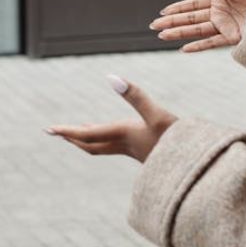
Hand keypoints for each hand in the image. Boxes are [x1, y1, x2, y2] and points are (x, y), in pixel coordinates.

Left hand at [47, 76, 176, 162]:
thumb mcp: (158, 115)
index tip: (48, 130)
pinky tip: (115, 134)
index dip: (67, 131)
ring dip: (88, 139)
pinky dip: (106, 139)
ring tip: (79, 130)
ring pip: (103, 147)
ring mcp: (135, 150)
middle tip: (55, 132)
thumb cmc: (179, 142)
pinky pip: (116, 147)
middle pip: (90, 145)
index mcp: (123, 135)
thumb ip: (135, 96)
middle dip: (73, 138)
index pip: (87, 134)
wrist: (197, 168)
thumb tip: (111, 78)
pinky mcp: (146, 152)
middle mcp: (125, 145)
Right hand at [149, 0, 245, 51]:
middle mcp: (218, 13)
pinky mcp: (233, 38)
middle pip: (191, 18)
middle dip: (172, 22)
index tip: (162, 12)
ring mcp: (224, 26)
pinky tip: (184, 48)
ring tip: (162, 36)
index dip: (177, 8)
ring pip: (197, 30)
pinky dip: (198, 46)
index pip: (193, 4)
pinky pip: (211, 43)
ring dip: (179, 33)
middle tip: (154, 25)